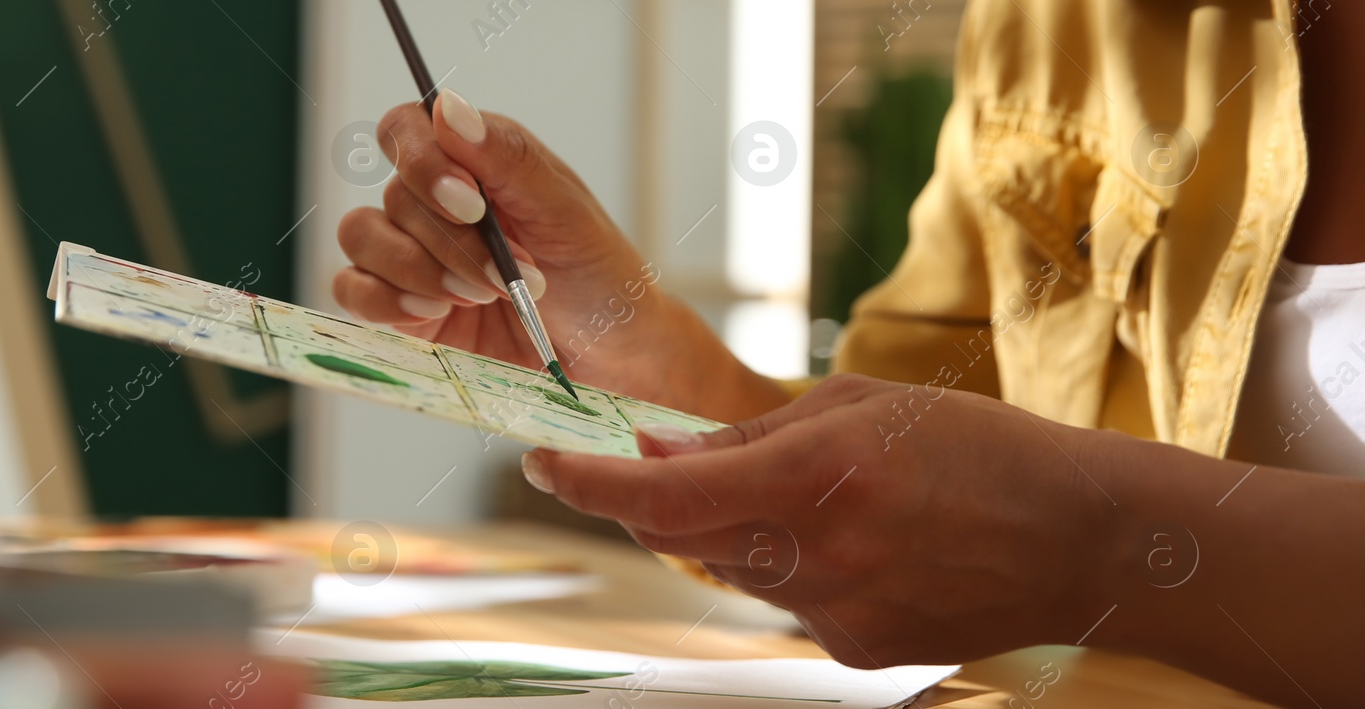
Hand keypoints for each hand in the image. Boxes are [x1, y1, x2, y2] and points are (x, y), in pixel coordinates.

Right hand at [332, 91, 780, 416]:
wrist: (608, 356)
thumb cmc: (596, 276)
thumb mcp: (565, 213)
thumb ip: (507, 158)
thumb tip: (447, 107)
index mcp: (473, 163)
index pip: (407, 130)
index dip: (423, 161)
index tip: (470, 203)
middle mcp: (434, 204)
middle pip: (394, 194)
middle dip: (451, 240)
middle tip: (504, 275)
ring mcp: (412, 255)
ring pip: (363, 236)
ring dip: (419, 268)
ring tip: (480, 296)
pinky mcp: (400, 308)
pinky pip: (351, 288)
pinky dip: (384, 298)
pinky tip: (434, 311)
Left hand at [521, 374, 1119, 666]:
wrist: (1081, 539)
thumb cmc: (977, 447)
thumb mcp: (857, 405)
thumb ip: (746, 435)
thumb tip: (657, 452)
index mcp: (814, 477)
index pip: (662, 497)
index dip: (587, 484)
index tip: (542, 465)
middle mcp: (815, 555)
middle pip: (683, 536)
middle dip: (661, 495)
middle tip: (673, 457)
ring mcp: (835, 614)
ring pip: (733, 569)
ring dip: (734, 529)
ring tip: (814, 494)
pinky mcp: (856, 650)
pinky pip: (786, 601)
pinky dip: (789, 566)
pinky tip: (857, 542)